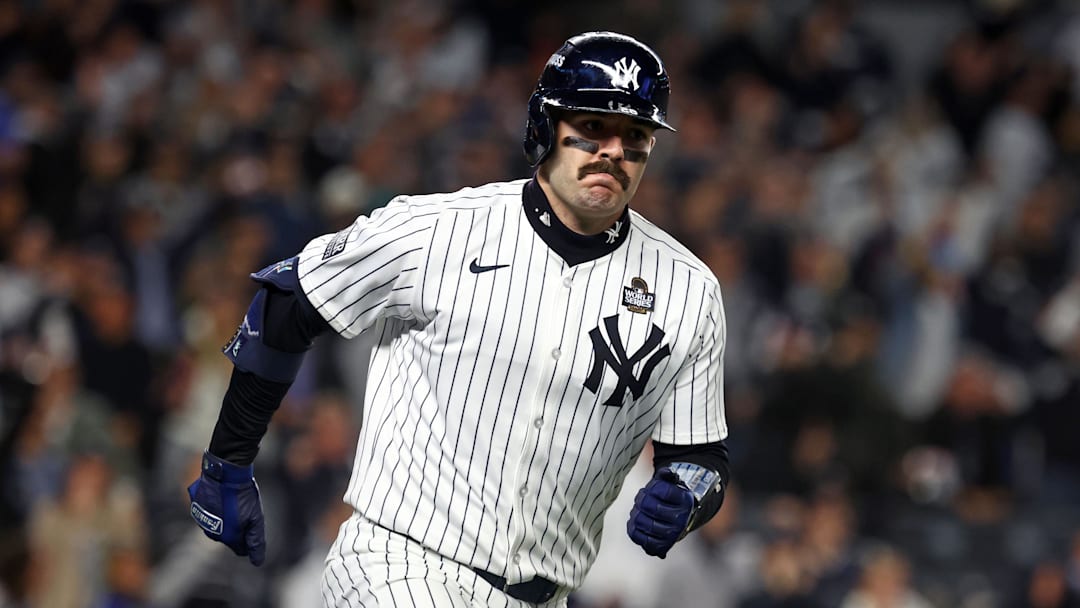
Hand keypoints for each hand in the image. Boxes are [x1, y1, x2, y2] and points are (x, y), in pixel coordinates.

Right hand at [187, 451, 265, 565]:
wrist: (224, 474)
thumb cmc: (243, 495)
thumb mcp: (256, 518)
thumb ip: (256, 541)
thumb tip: (257, 562)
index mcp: (230, 537)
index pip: (241, 549)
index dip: (249, 540)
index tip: (252, 525)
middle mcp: (214, 534)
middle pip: (230, 539)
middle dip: (238, 529)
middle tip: (244, 510)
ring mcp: (203, 522)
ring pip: (218, 528)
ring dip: (226, 520)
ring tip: (232, 503)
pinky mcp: (197, 511)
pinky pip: (208, 516)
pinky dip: (215, 511)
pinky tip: (221, 500)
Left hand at [626, 467, 694, 557]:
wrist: (677, 520)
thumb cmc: (670, 498)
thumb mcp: (671, 483)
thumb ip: (667, 475)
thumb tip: (667, 472)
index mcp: (685, 502)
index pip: (663, 490)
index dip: (653, 487)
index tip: (653, 488)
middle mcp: (681, 521)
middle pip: (649, 506)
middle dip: (641, 499)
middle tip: (642, 498)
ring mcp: (671, 536)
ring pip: (642, 522)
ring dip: (635, 513)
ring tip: (639, 510)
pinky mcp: (659, 547)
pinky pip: (638, 536)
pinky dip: (633, 527)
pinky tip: (637, 522)